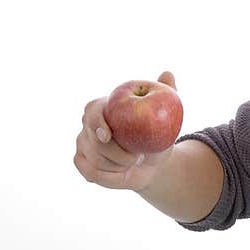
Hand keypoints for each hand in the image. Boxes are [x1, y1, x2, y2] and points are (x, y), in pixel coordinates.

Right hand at [74, 71, 178, 191]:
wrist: (152, 161)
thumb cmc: (158, 135)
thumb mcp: (167, 115)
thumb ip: (168, 93)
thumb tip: (168, 73)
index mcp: (104, 107)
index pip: (92, 110)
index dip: (97, 122)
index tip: (108, 135)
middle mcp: (88, 124)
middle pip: (91, 139)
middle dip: (115, 153)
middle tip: (136, 157)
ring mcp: (82, 143)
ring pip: (93, 159)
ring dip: (117, 166)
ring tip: (134, 163)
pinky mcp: (81, 161)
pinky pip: (90, 172)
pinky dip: (108, 176)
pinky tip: (122, 173)